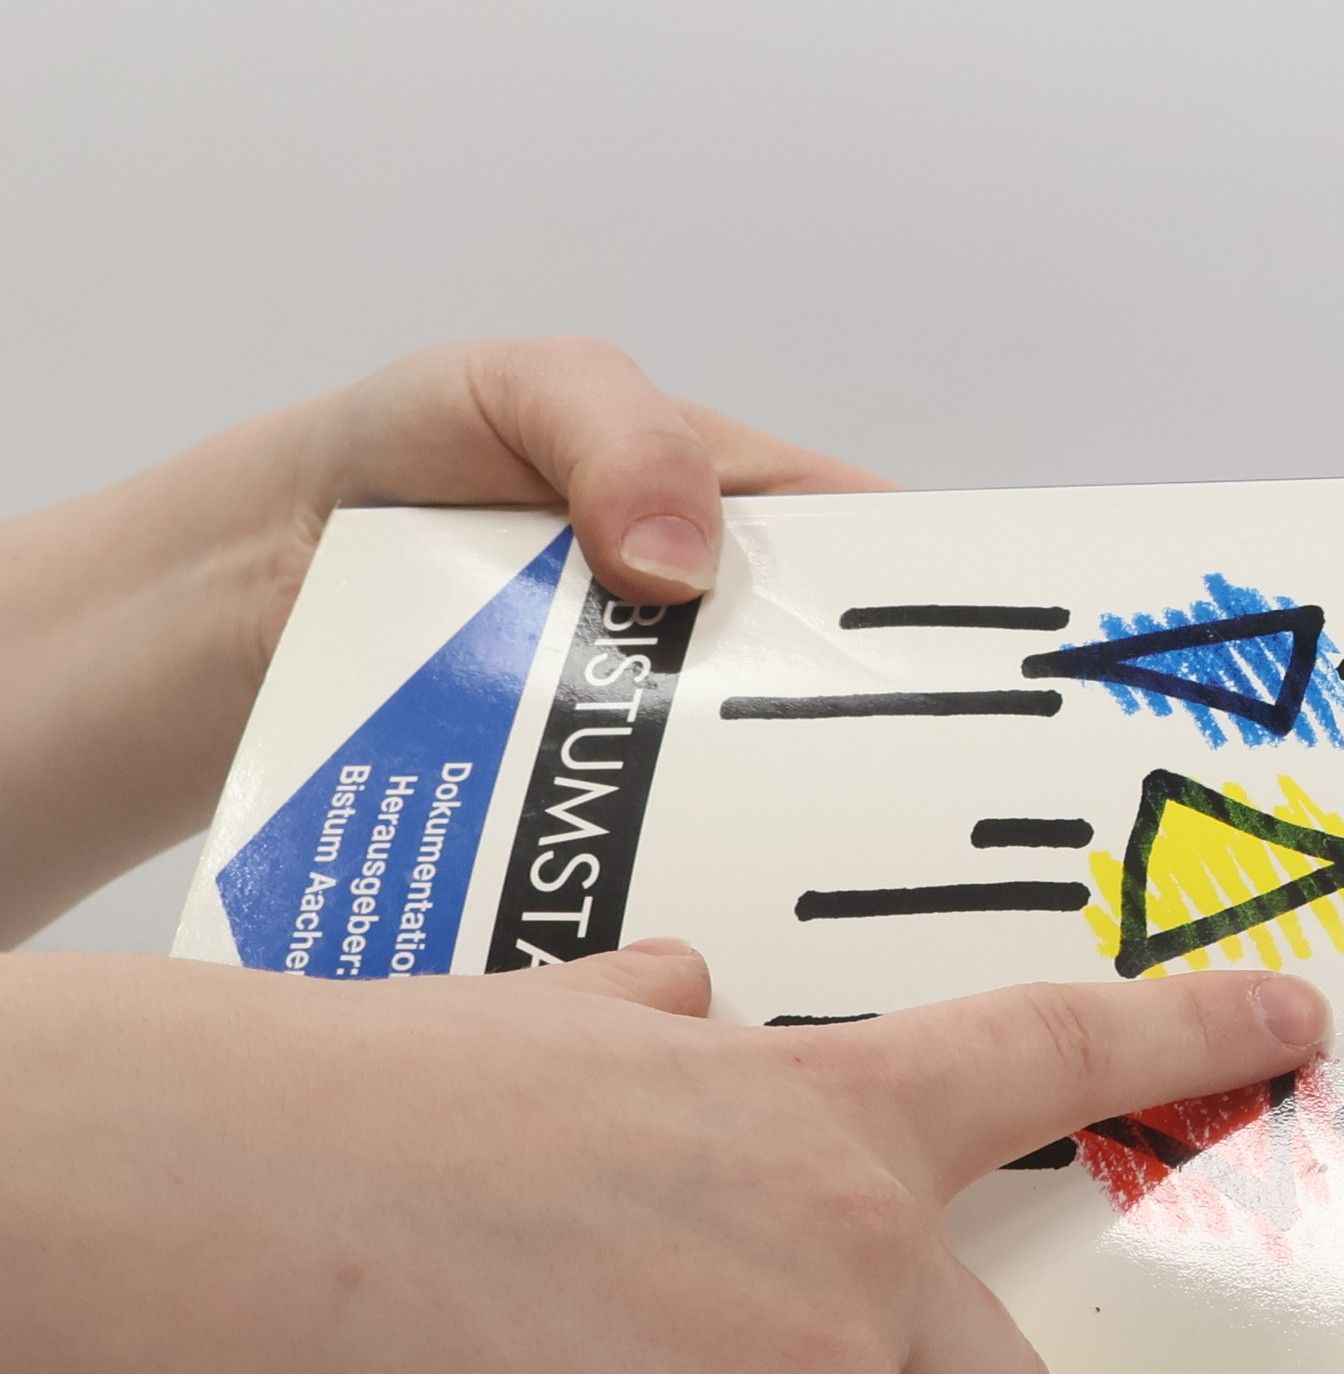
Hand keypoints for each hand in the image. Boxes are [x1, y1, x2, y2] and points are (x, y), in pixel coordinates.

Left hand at [0, 335, 884, 940]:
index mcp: (752, 521)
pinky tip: (724, 938)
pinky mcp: (596, 811)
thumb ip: (614, 433)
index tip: (1014, 708)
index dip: (960, 631)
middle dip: (898, 769)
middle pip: (846, 709)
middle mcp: (726, 639)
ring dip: (800, 849)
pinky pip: (669, 853)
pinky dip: (695, 886)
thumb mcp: (520, 388)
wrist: (252, 588)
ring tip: (862, 925)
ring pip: (766, 800)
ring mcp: (663, 734)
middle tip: (949, 845)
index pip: (894, 574)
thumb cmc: (408, 453)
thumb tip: (682, 562)